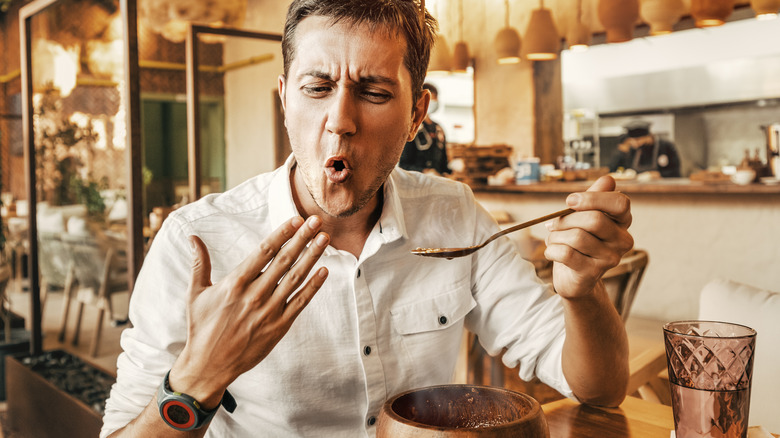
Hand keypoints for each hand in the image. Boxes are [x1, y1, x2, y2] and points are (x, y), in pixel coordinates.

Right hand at [169, 216, 329, 408]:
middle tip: (316, 221)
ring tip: (324, 239)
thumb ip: (200, 263)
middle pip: (284, 260)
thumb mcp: (196, 293)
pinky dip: (314, 287)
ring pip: (295, 278)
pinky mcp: (279, 327)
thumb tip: (193, 237)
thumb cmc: (201, 327)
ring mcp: (268, 311)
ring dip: (312, 257)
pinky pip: (300, 303)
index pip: (264, 251)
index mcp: (235, 283)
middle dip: (302, 238)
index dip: (282, 234)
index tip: (296, 220)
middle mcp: (254, 295)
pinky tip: (324, 271)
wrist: (209, 365)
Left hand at [544, 176, 632, 299]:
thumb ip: (594, 197)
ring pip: (577, 237)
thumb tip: (608, 179)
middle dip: (566, 219)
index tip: (570, 201)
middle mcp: (623, 241)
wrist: (573, 276)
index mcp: (622, 222)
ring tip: (552, 239)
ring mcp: (610, 259)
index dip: (593, 198)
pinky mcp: (593, 273)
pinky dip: (552, 250)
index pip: (620, 203)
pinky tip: (551, 251)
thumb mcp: (583, 215)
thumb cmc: (578, 240)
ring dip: (555, 236)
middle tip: (552, 224)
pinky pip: (566, 254)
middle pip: (595, 219)